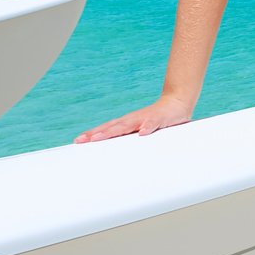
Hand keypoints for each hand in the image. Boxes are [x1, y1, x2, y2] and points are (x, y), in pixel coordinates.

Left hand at [73, 94, 193, 142]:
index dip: (93, 134)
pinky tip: (142, 133)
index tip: (78, 140)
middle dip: (97, 134)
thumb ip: (130, 139)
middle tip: (83, 141)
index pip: (107, 129)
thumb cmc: (156, 119)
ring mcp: (144, 119)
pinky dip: (147, 128)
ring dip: (113, 131)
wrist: (176, 102)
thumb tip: (116, 153)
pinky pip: (152, 124)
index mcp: (127, 123)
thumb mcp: (141, 130)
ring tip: (99, 137)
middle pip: (112, 127)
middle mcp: (132, 119)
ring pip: (126, 125)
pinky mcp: (159, 119)